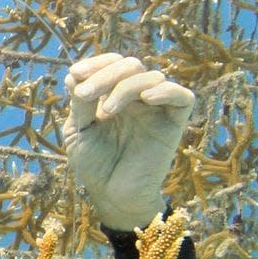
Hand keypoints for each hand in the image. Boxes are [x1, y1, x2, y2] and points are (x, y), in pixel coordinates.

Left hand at [62, 54, 194, 229]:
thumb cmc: (94, 165)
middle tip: (84, 95)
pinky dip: (166, 91)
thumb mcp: (78, 130)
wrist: (111, 195)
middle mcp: (137, 98)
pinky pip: (182, 97)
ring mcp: (156, 109)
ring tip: (106, 112)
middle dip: (105, 75)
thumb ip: (80, 103)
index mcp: (114, 94)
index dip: (96, 63)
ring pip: (151, 76)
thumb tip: (74, 74)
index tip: (75, 75)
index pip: (112, 63)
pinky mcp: (174, 123)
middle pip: (131, 65)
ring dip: (124, 87)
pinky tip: (146, 98)